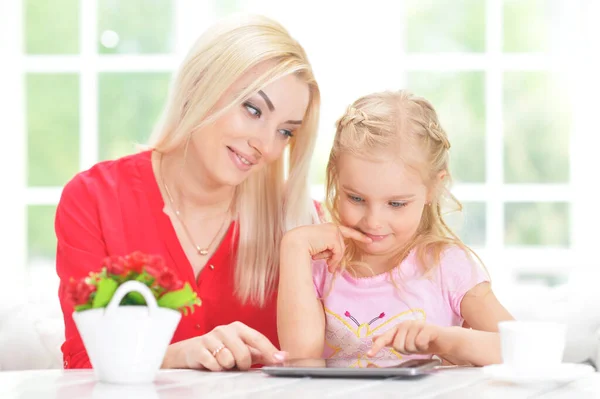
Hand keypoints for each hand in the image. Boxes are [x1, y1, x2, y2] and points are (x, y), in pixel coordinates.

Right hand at [162, 321, 286, 370]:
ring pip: (228, 360)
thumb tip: (282, 356)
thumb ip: (260, 353)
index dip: (270, 351)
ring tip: (222, 362)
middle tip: (236, 365)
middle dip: (242, 364)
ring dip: (226, 366)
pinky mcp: (199, 348)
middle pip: (243, 353)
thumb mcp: (241, 349)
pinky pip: (213, 364)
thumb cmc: (221, 350)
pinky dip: (215, 368)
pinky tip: (212, 363)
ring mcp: (211, 337)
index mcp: (239, 328)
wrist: (191, 351)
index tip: (280, 361)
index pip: (258, 338)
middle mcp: (226, 329)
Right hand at [283, 223, 371, 271]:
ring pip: (341, 249)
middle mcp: (331, 227)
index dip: (358, 236)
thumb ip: (328, 249)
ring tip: (324, 263)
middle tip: (329, 267)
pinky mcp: (333, 236)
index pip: (346, 232)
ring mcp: (333, 230)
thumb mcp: (318, 248)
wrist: (294, 243)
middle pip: (342, 245)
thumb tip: (333, 262)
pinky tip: (324, 261)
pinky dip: (333, 259)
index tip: (369, 240)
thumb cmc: (302, 247)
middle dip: (337, 257)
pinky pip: (339, 252)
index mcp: (327, 228)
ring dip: (333, 259)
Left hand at [368, 321, 450, 357]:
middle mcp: (406, 324)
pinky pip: (420, 343)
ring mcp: (417, 325)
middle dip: (407, 350)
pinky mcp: (428, 328)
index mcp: (399, 327)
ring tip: (422, 345)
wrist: (445, 340)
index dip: (377, 346)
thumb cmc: (424, 341)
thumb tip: (374, 338)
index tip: (369, 355)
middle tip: (415, 347)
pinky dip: (424, 347)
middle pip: (398, 345)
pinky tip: (428, 343)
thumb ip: (391, 339)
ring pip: (409, 345)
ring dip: (416, 350)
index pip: (385, 338)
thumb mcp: (406, 341)